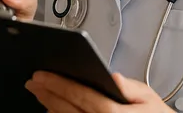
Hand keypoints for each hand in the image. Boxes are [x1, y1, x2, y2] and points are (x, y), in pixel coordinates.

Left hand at [26, 71, 172, 112]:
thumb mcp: (149, 98)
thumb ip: (131, 87)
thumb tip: (113, 77)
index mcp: (114, 112)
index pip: (79, 95)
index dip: (57, 83)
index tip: (40, 75)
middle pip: (67, 109)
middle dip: (46, 93)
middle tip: (32, 81)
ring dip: (48, 106)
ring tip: (38, 93)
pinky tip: (51, 111)